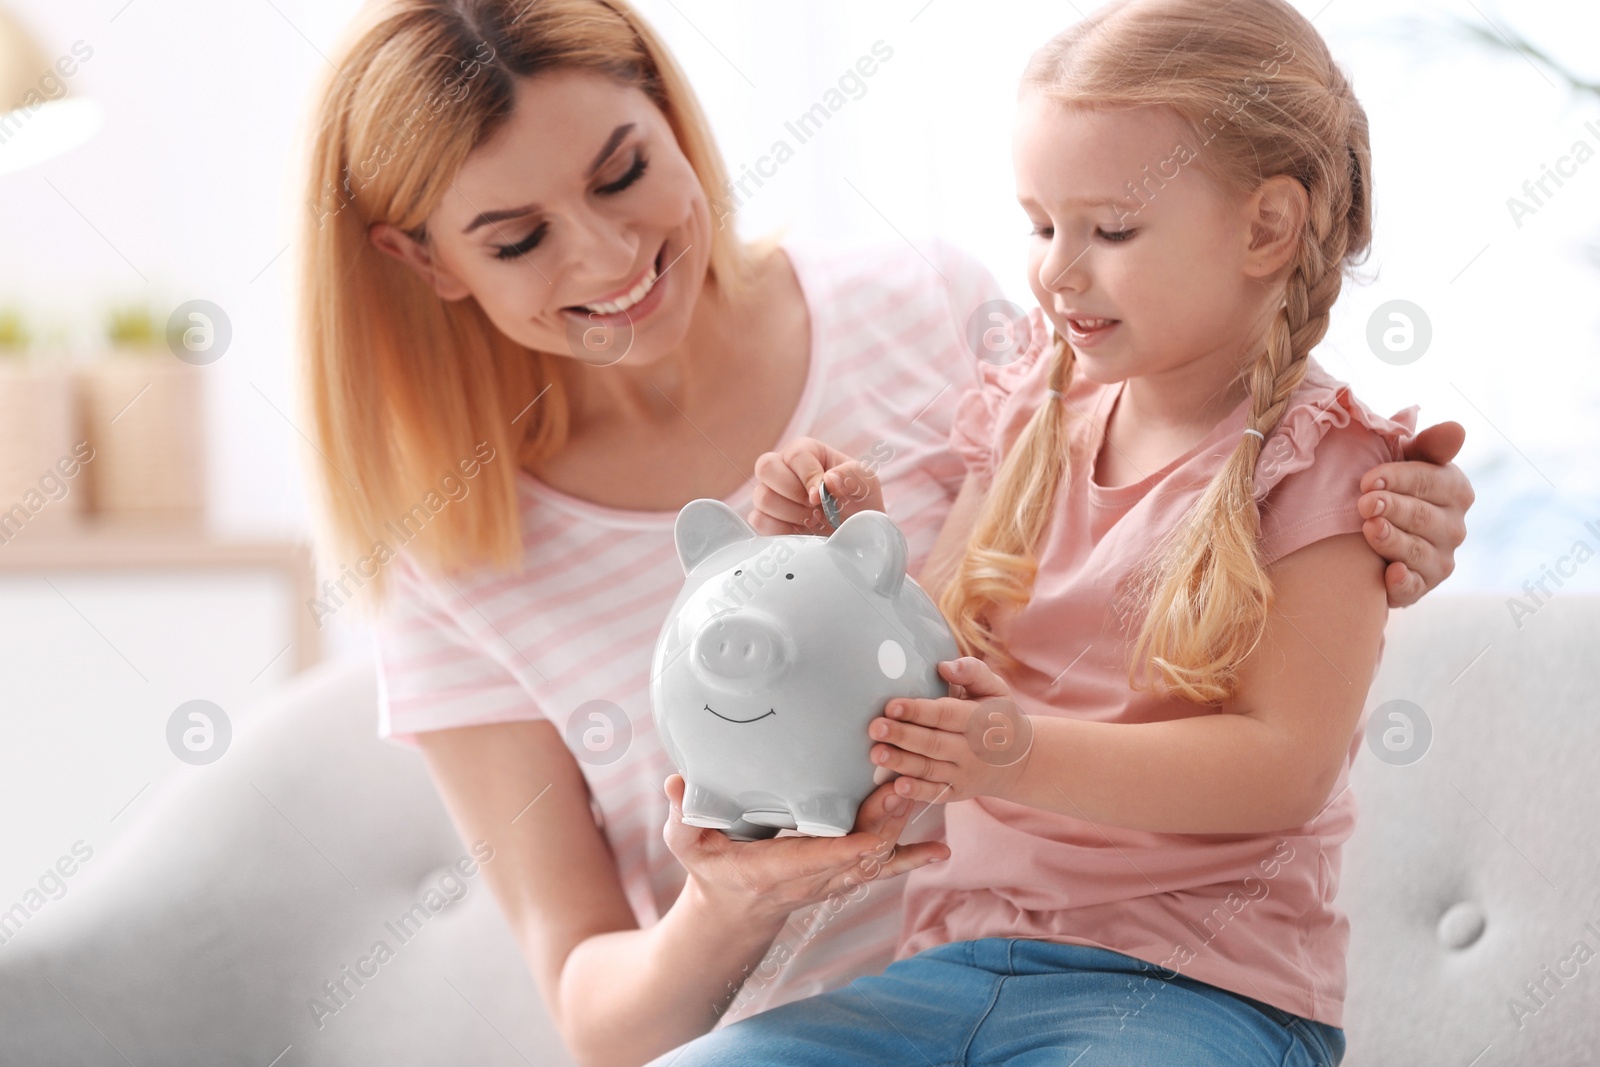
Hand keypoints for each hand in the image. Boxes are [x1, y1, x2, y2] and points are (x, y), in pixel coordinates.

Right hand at [661, 774, 946, 926]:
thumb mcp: (686, 844)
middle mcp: (812, 878)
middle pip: (859, 850)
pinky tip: (940, 850)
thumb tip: (675, 783)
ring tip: (932, 793)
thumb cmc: (709, 871)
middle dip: (888, 820)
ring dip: (905, 826)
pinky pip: (882, 867)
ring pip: (877, 855)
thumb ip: (682, 815)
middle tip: (911, 783)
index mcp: (774, 869)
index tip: (869, 827)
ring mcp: (831, 879)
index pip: (817, 858)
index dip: (846, 846)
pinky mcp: (842, 875)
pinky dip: (911, 857)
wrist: (732, 913)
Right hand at [749, 437, 884, 535]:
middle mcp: (783, 468)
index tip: (823, 497)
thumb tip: (828, 480)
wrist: (854, 533)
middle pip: (766, 468)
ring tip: (814, 520)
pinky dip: (782, 530)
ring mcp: (770, 493)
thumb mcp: (865, 483)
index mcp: (806, 452)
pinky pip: (760, 521)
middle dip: (794, 493)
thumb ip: (852, 475)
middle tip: (815, 507)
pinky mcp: (765, 518)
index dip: (808, 476)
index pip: (795, 455)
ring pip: (763, 497)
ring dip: (792, 513)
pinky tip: (802, 531)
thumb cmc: (858, 501)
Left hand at [868, 657, 1033, 805]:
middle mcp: (972, 750)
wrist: (1018, 760)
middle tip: (875, 728)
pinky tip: (896, 787)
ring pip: (930, 769)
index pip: (946, 715)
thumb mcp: (994, 689)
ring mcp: (964, 773)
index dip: (919, 711)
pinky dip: (916, 792)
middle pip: (933, 743)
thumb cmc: (997, 716)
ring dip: (902, 763)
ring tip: (876, 753)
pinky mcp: (957, 792)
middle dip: (903, 736)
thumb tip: (944, 666)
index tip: (892, 705)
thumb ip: (972, 672)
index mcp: (980, 720)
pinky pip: (936, 794)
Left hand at [1358, 420, 1473, 607]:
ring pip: (1416, 550)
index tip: (1368, 480)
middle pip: (1422, 515)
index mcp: (1453, 488)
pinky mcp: (1423, 585)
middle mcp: (1454, 526)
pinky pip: (1414, 586)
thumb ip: (1429, 444)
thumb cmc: (1389, 484)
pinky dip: (1402, 582)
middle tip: (1363, 503)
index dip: (1398, 478)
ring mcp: (1440, 558)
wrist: (1366, 532)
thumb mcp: (1405, 458)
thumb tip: (1457, 429)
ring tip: (1369, 529)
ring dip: (1392, 540)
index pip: (1429, 480)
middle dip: (1391, 507)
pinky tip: (1390, 573)